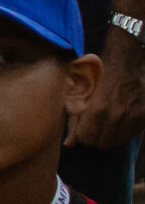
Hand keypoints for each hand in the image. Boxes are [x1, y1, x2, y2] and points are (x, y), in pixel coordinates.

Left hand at [73, 25, 144, 145]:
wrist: (126, 59)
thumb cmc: (98, 73)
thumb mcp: (79, 93)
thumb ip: (74, 119)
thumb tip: (69, 144)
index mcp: (97, 110)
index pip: (86, 139)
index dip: (83, 132)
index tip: (84, 124)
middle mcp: (117, 117)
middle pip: (103, 143)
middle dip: (97, 135)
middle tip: (96, 122)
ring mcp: (134, 117)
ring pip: (119, 141)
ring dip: (112, 134)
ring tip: (109, 119)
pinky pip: (133, 134)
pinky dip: (127, 129)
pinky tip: (122, 116)